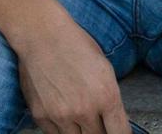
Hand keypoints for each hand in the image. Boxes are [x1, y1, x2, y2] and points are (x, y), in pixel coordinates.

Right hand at [16, 14, 128, 133]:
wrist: (43, 36)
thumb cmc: (76, 46)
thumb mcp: (105, 69)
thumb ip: (110, 97)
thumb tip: (113, 118)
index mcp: (107, 96)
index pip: (120, 133)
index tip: (118, 132)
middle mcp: (85, 110)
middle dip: (100, 131)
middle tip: (98, 120)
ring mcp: (61, 116)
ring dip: (81, 131)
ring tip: (79, 114)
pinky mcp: (41, 116)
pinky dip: (62, 128)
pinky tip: (63, 113)